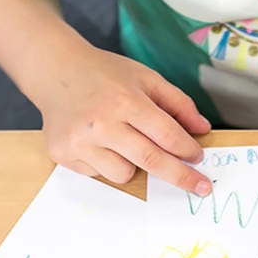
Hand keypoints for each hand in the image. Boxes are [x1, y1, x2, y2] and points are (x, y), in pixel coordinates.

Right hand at [36, 43, 212, 195]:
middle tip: (201, 187)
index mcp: (125, 101)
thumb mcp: (145, 77)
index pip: (167, 135)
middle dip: (181, 177)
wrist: (55, 71)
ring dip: (134, 165)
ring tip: (122, 140)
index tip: (199, 159)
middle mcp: (102, 124)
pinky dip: (106, 163)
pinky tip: (97, 140)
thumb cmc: (104, 74)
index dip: (188, 150)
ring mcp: (80, 142)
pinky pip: (100, 174)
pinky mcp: (63, 155)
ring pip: (124, 174)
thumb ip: (177, 102)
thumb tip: (202, 129)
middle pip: (151, 161)